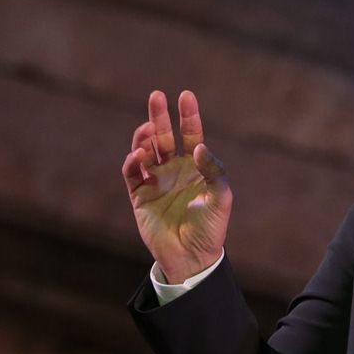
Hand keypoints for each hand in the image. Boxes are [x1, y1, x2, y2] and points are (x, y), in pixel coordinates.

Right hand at [121, 89, 231, 283]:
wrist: (192, 257)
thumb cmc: (210, 228)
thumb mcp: (221, 198)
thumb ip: (213, 171)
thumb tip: (198, 147)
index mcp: (195, 168)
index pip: (191, 135)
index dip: (188, 116)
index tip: (186, 96)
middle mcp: (174, 171)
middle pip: (164, 136)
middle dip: (159, 116)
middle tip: (156, 95)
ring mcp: (155, 182)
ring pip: (145, 150)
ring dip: (144, 136)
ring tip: (148, 128)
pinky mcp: (139, 196)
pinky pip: (132, 173)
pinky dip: (133, 161)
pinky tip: (140, 155)